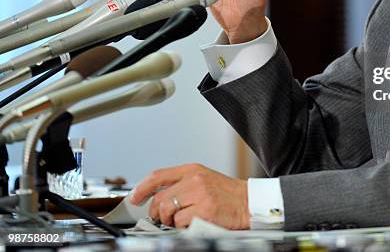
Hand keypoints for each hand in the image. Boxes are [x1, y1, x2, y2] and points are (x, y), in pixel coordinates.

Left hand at [131, 163, 248, 228]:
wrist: (249, 201)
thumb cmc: (226, 193)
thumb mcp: (203, 179)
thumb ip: (182, 184)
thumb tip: (157, 196)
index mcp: (192, 170)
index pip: (158, 175)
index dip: (142, 188)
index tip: (134, 198)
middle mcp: (195, 179)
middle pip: (160, 198)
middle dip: (157, 212)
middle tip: (163, 218)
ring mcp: (200, 194)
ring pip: (168, 210)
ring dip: (170, 220)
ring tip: (180, 220)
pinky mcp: (205, 210)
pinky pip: (180, 222)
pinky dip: (183, 226)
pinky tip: (193, 222)